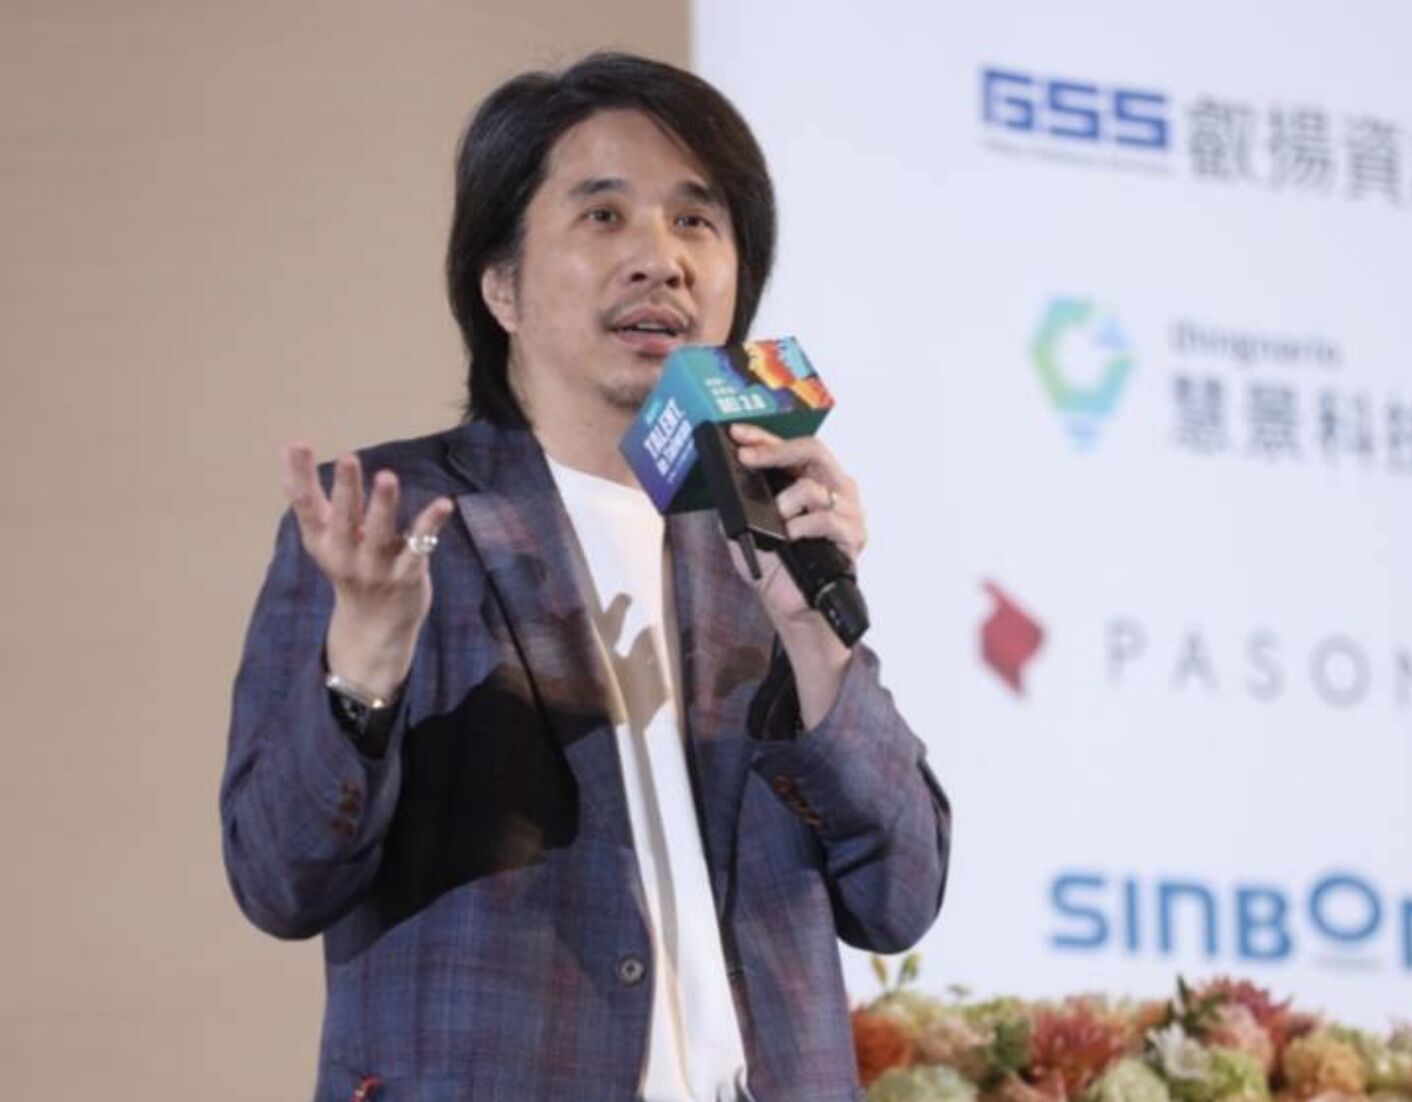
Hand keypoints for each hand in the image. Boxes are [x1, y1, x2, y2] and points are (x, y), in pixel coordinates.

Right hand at [281, 444, 454, 698]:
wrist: (372, 626)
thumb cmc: (348, 565)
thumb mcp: (323, 534)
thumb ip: (309, 493)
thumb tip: (289, 446)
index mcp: (322, 541)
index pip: (305, 505)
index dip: (300, 475)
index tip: (297, 444)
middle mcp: (345, 554)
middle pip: (343, 519)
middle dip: (345, 489)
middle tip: (347, 458)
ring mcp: (376, 567)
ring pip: (379, 533)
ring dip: (383, 504)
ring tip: (386, 477)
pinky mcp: (407, 576)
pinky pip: (418, 548)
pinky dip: (430, 525)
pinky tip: (444, 503)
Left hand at [725, 424, 864, 722]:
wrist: (794, 606)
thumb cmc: (775, 565)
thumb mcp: (745, 529)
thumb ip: (739, 502)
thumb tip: (721, 479)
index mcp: (812, 481)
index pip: (791, 448)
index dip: (765, 436)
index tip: (738, 433)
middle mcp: (834, 489)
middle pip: (813, 450)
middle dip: (775, 450)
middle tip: (747, 458)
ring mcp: (848, 511)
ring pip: (816, 486)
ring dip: (786, 501)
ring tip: (777, 521)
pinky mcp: (853, 536)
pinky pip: (828, 519)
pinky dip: (803, 526)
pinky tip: (791, 536)